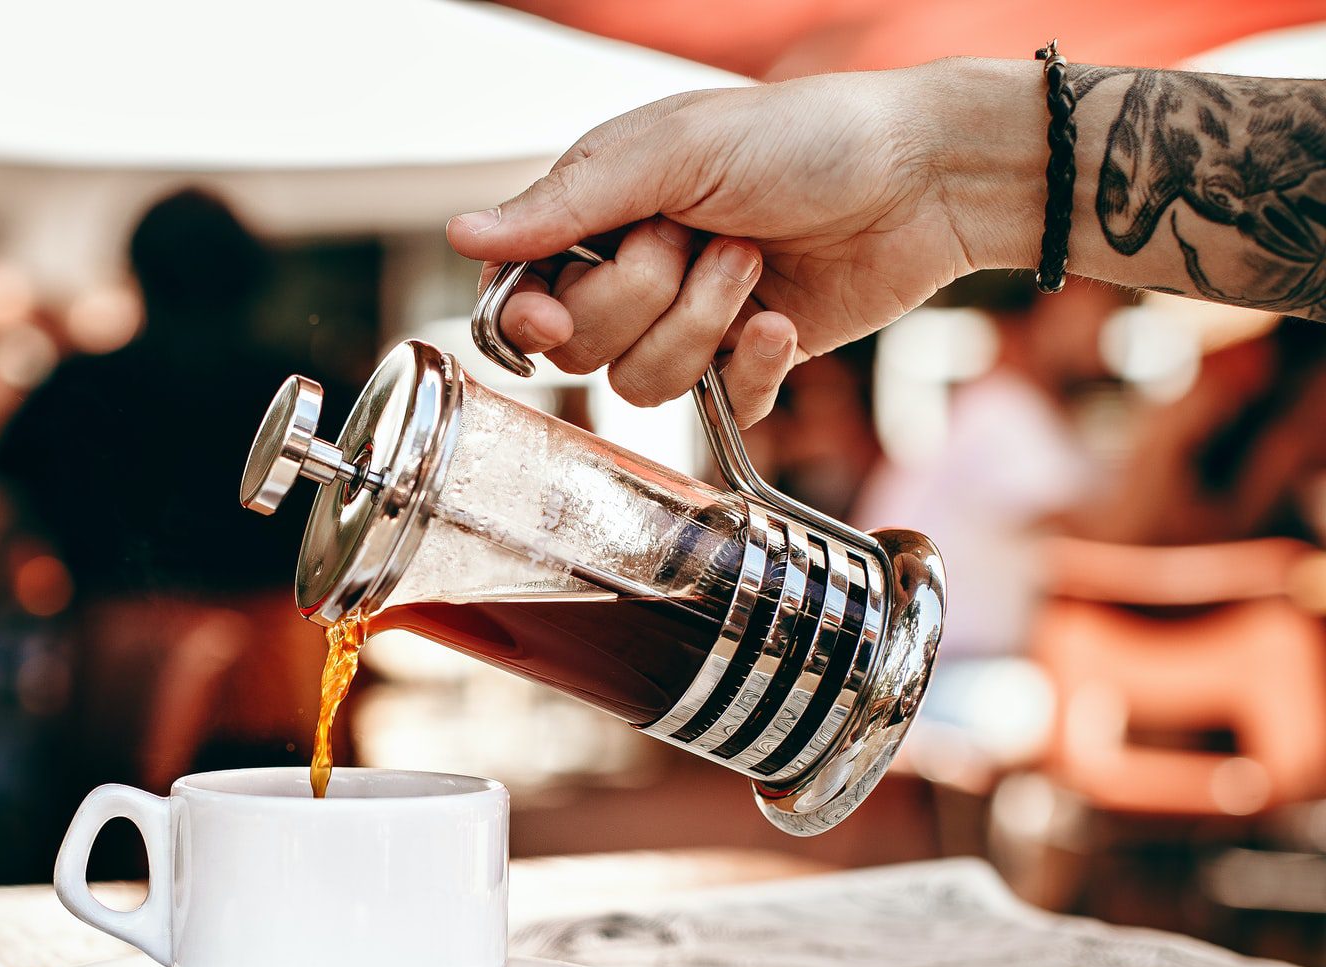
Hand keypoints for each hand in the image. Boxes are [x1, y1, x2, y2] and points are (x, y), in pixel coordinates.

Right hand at [448, 59, 1044, 421]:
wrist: (922, 176)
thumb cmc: (804, 137)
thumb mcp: (673, 152)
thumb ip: (564, 203)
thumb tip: (461, 234)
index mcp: (600, 212)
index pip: (520, 292)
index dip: (529, 316)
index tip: (552, 313)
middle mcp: (635, 273)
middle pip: (579, 347)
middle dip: (642, 298)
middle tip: (694, 238)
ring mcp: (691, 323)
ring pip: (641, 384)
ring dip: (701, 324)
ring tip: (752, 262)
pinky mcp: (748, 365)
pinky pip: (718, 410)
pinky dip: (752, 367)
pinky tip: (781, 318)